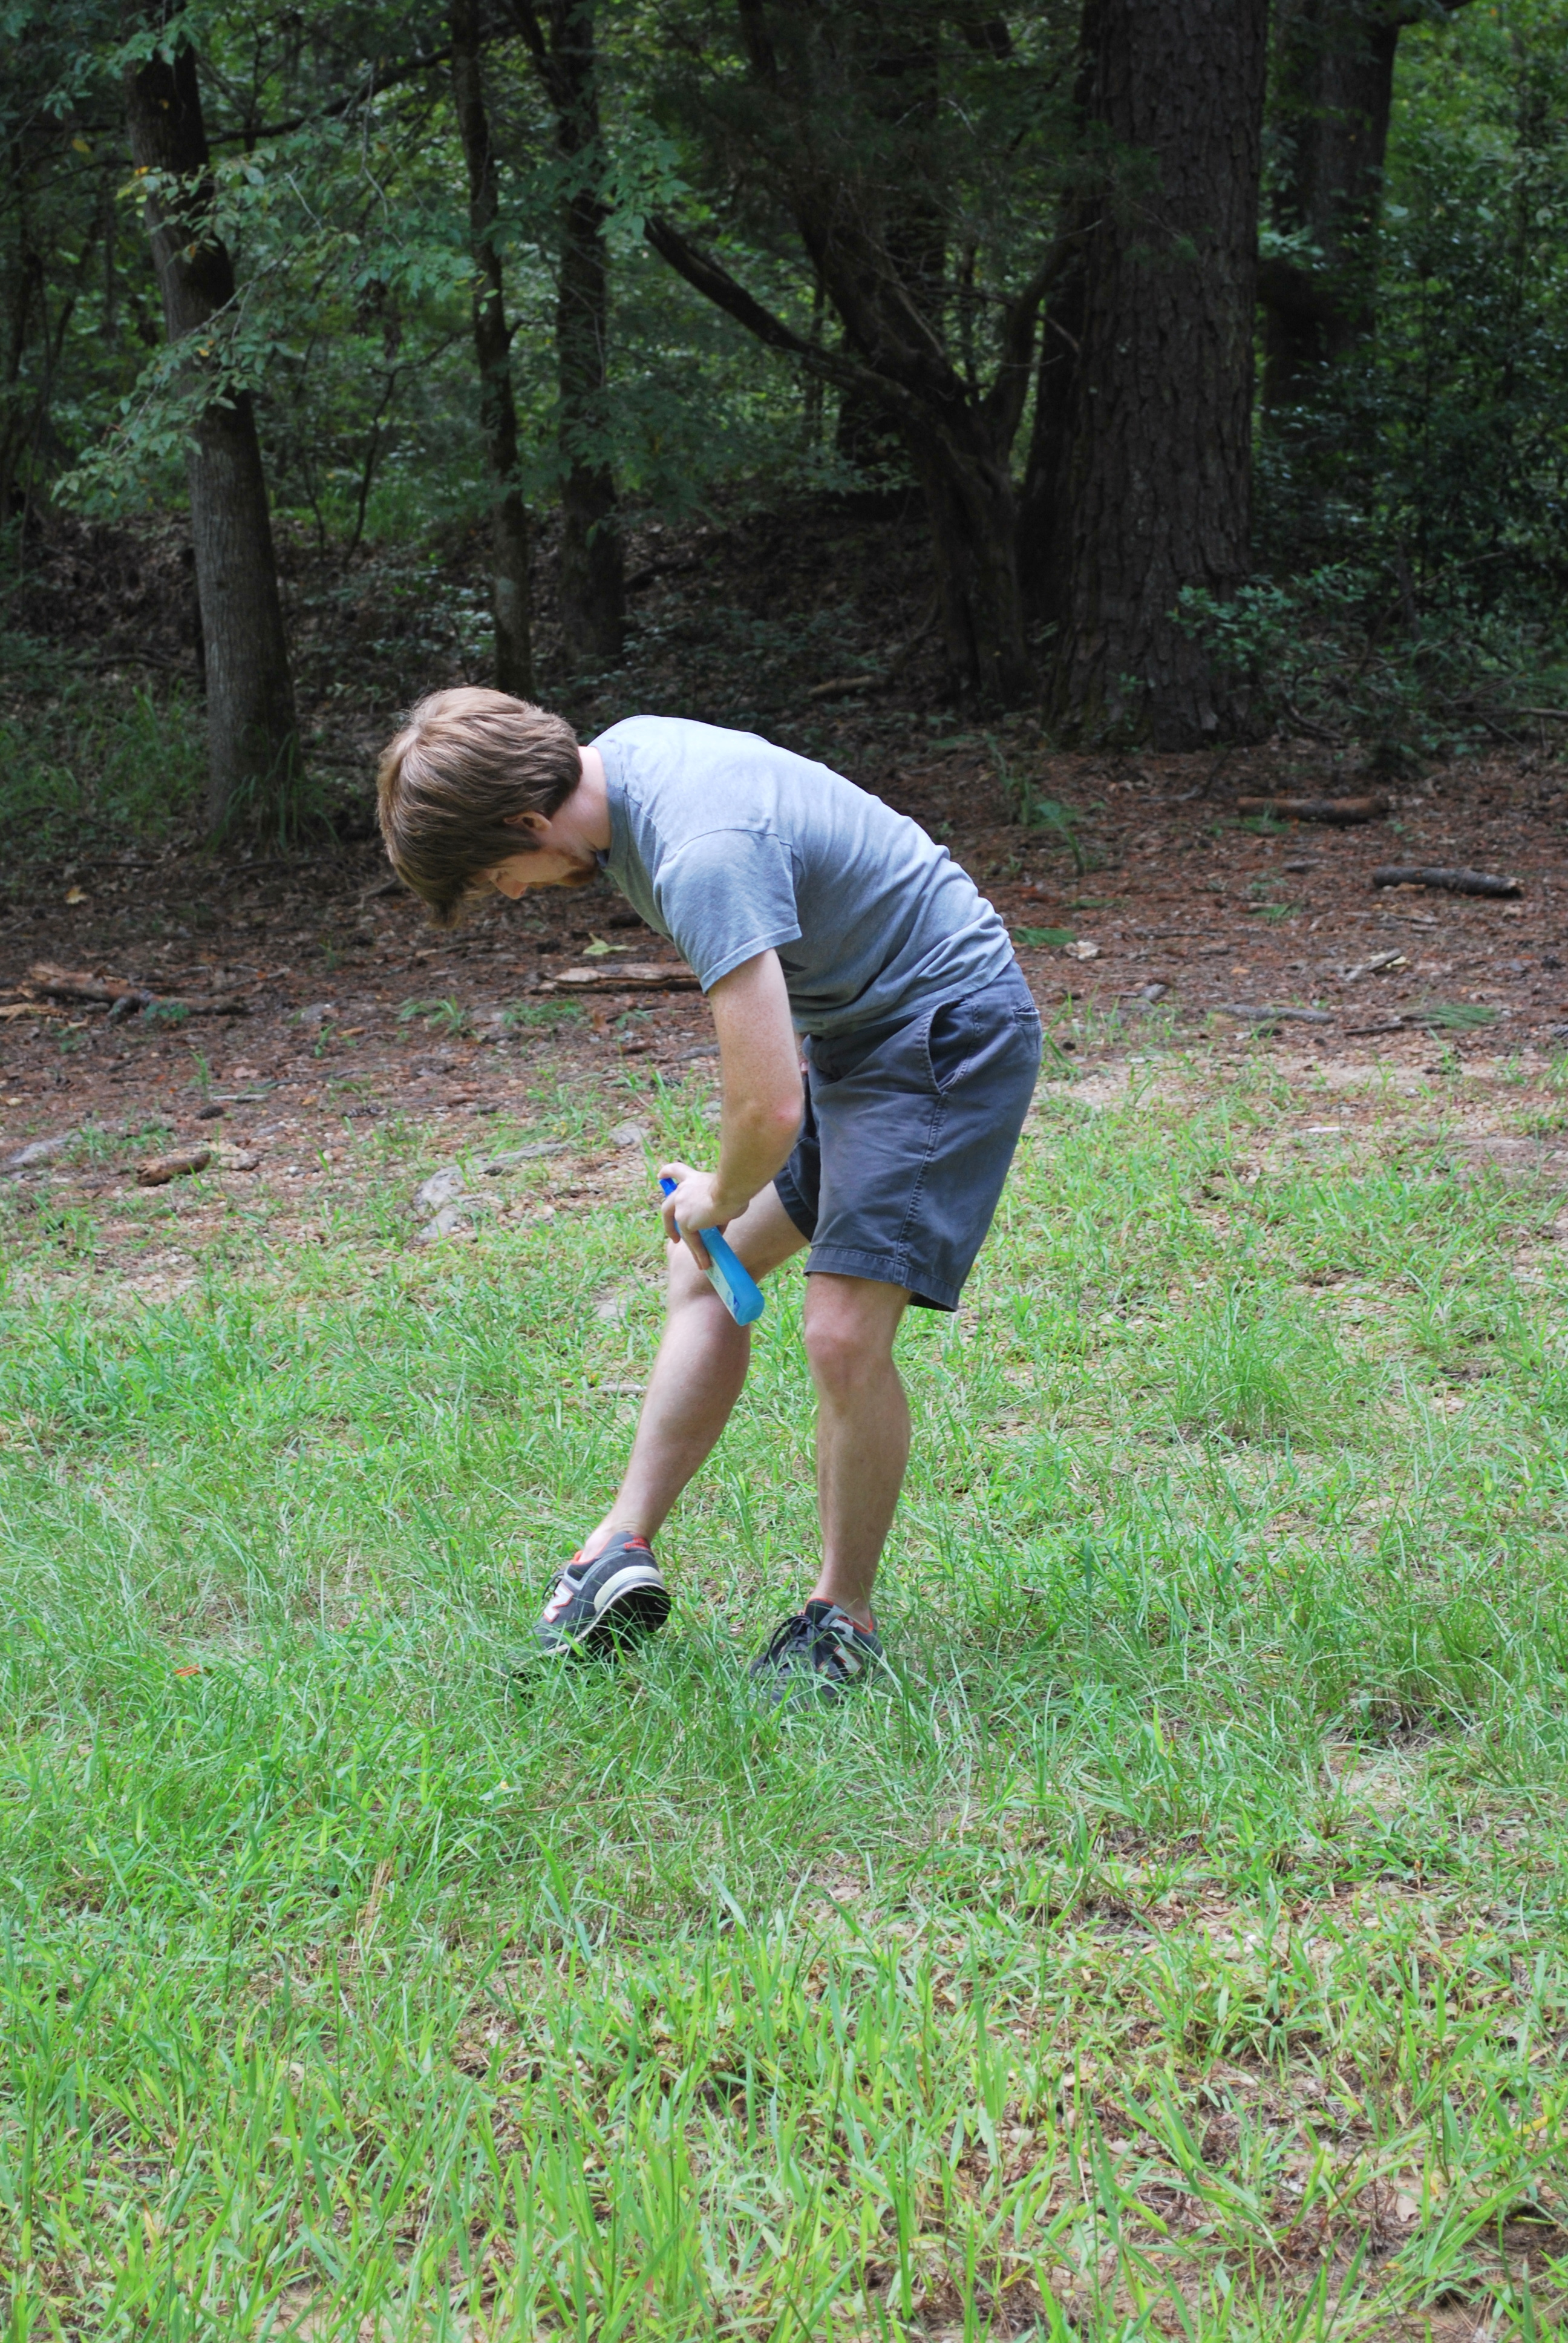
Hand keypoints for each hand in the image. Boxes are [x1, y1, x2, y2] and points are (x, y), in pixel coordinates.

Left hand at [659, 1159, 742, 1273]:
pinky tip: (705, 1263)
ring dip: (691, 1247)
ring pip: (681, 1229)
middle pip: (668, 1206)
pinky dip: (698, 1252)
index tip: (661, 1176)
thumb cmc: (735, 1189)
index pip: (677, 1171)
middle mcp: (682, 1190)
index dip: (667, 1173)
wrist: (730, 1190)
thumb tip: (717, 1225)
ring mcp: (680, 1207)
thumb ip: (716, 1208)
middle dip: (668, 1223)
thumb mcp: (723, 1196)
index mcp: (693, 1179)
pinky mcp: (684, 1222)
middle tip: (673, 1238)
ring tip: (700, 1261)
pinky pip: (691, 1240)